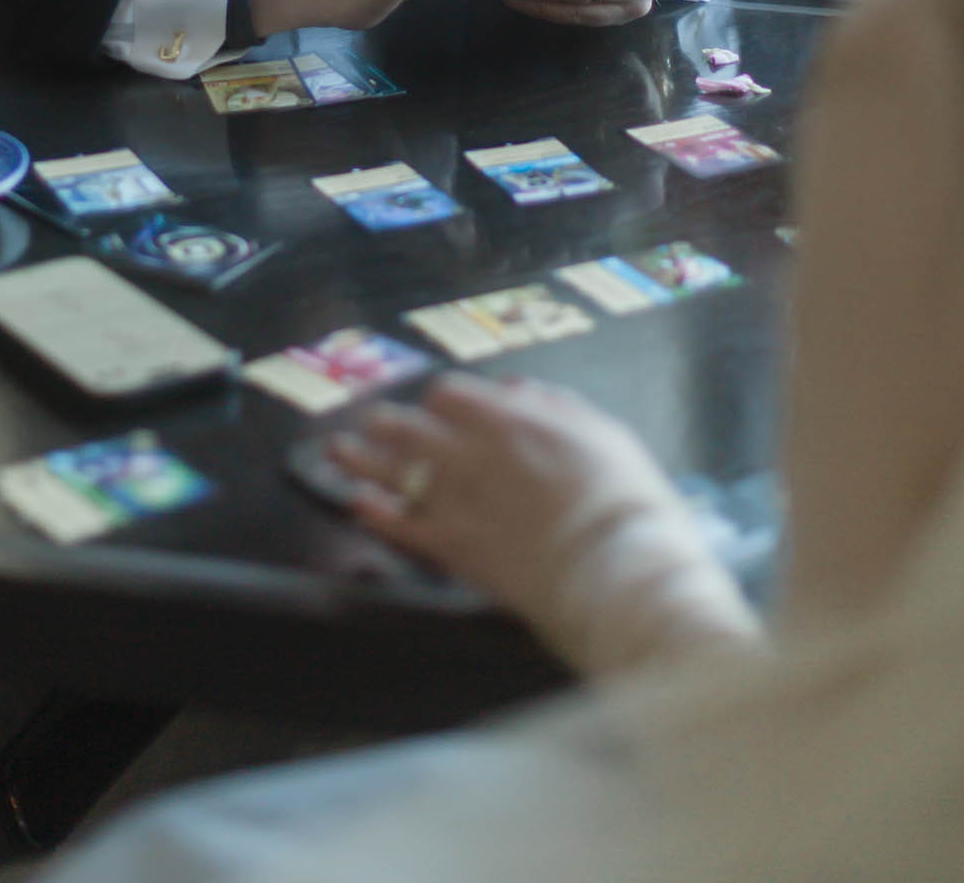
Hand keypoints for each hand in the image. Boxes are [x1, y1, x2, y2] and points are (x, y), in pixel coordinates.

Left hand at [329, 373, 753, 673]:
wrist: (616, 570)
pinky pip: (399, 524)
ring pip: (392, 469)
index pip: (451, 395)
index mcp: (509, 419)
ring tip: (338, 448)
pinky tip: (357, 502)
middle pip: (410, 425)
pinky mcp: (452, 548)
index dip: (443, 400)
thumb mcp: (603, 431)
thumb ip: (554, 406)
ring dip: (362, 456)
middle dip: (389, 421)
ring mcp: (456, 500)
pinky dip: (375, 511)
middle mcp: (470, 452)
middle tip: (374, 422)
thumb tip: (515, 393)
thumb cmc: (625, 499)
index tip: (440, 408)